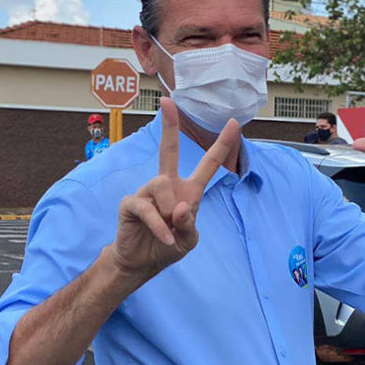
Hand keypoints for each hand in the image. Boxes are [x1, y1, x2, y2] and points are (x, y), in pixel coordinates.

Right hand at [111, 97, 239, 279]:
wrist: (141, 263)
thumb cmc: (167, 247)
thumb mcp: (189, 240)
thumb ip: (190, 223)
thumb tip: (179, 207)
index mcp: (187, 191)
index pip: (208, 164)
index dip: (222, 144)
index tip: (234, 122)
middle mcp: (167, 185)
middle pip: (169, 149)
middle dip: (169, 125)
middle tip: (167, 102)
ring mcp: (147, 192)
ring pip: (162, 185)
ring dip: (168, 212)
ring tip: (169, 230)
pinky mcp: (131, 204)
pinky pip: (148, 208)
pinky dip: (160, 226)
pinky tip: (166, 238)